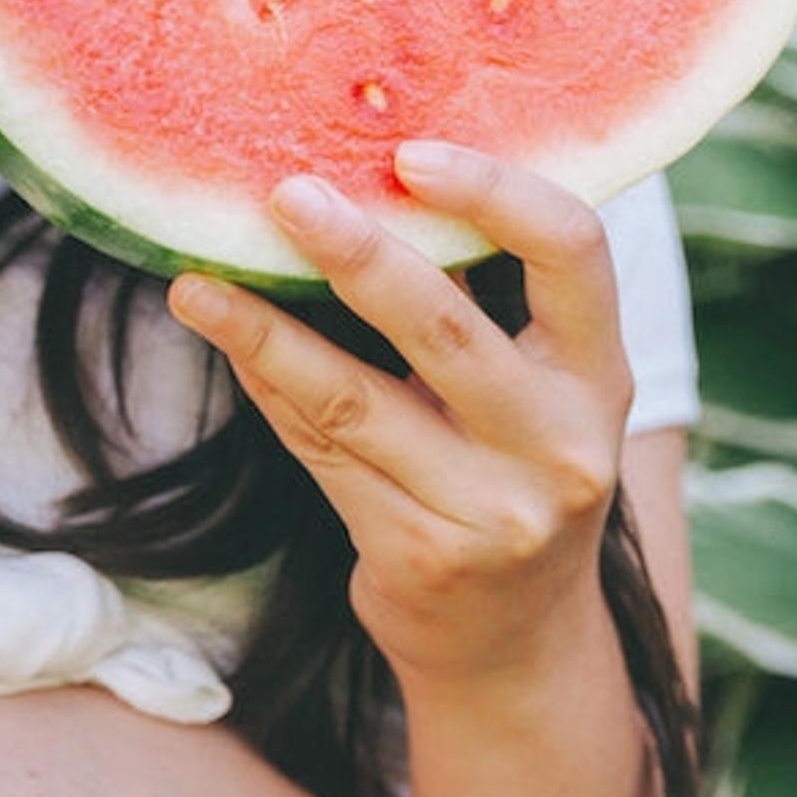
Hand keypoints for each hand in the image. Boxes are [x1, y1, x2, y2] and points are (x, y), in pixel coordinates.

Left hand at [167, 141, 627, 687]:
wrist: (514, 644)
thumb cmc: (510, 475)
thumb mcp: (533, 393)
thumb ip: (479, 303)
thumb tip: (355, 174)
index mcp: (600, 374)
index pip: (573, 251)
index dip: (496, 192)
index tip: (410, 152)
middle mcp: (560, 443)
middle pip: (446, 327)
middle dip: (358, 254)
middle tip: (284, 195)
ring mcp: (492, 509)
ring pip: (353, 398)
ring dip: (263, 331)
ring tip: (197, 283)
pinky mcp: (419, 554)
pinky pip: (321, 451)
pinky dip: (268, 388)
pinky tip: (227, 341)